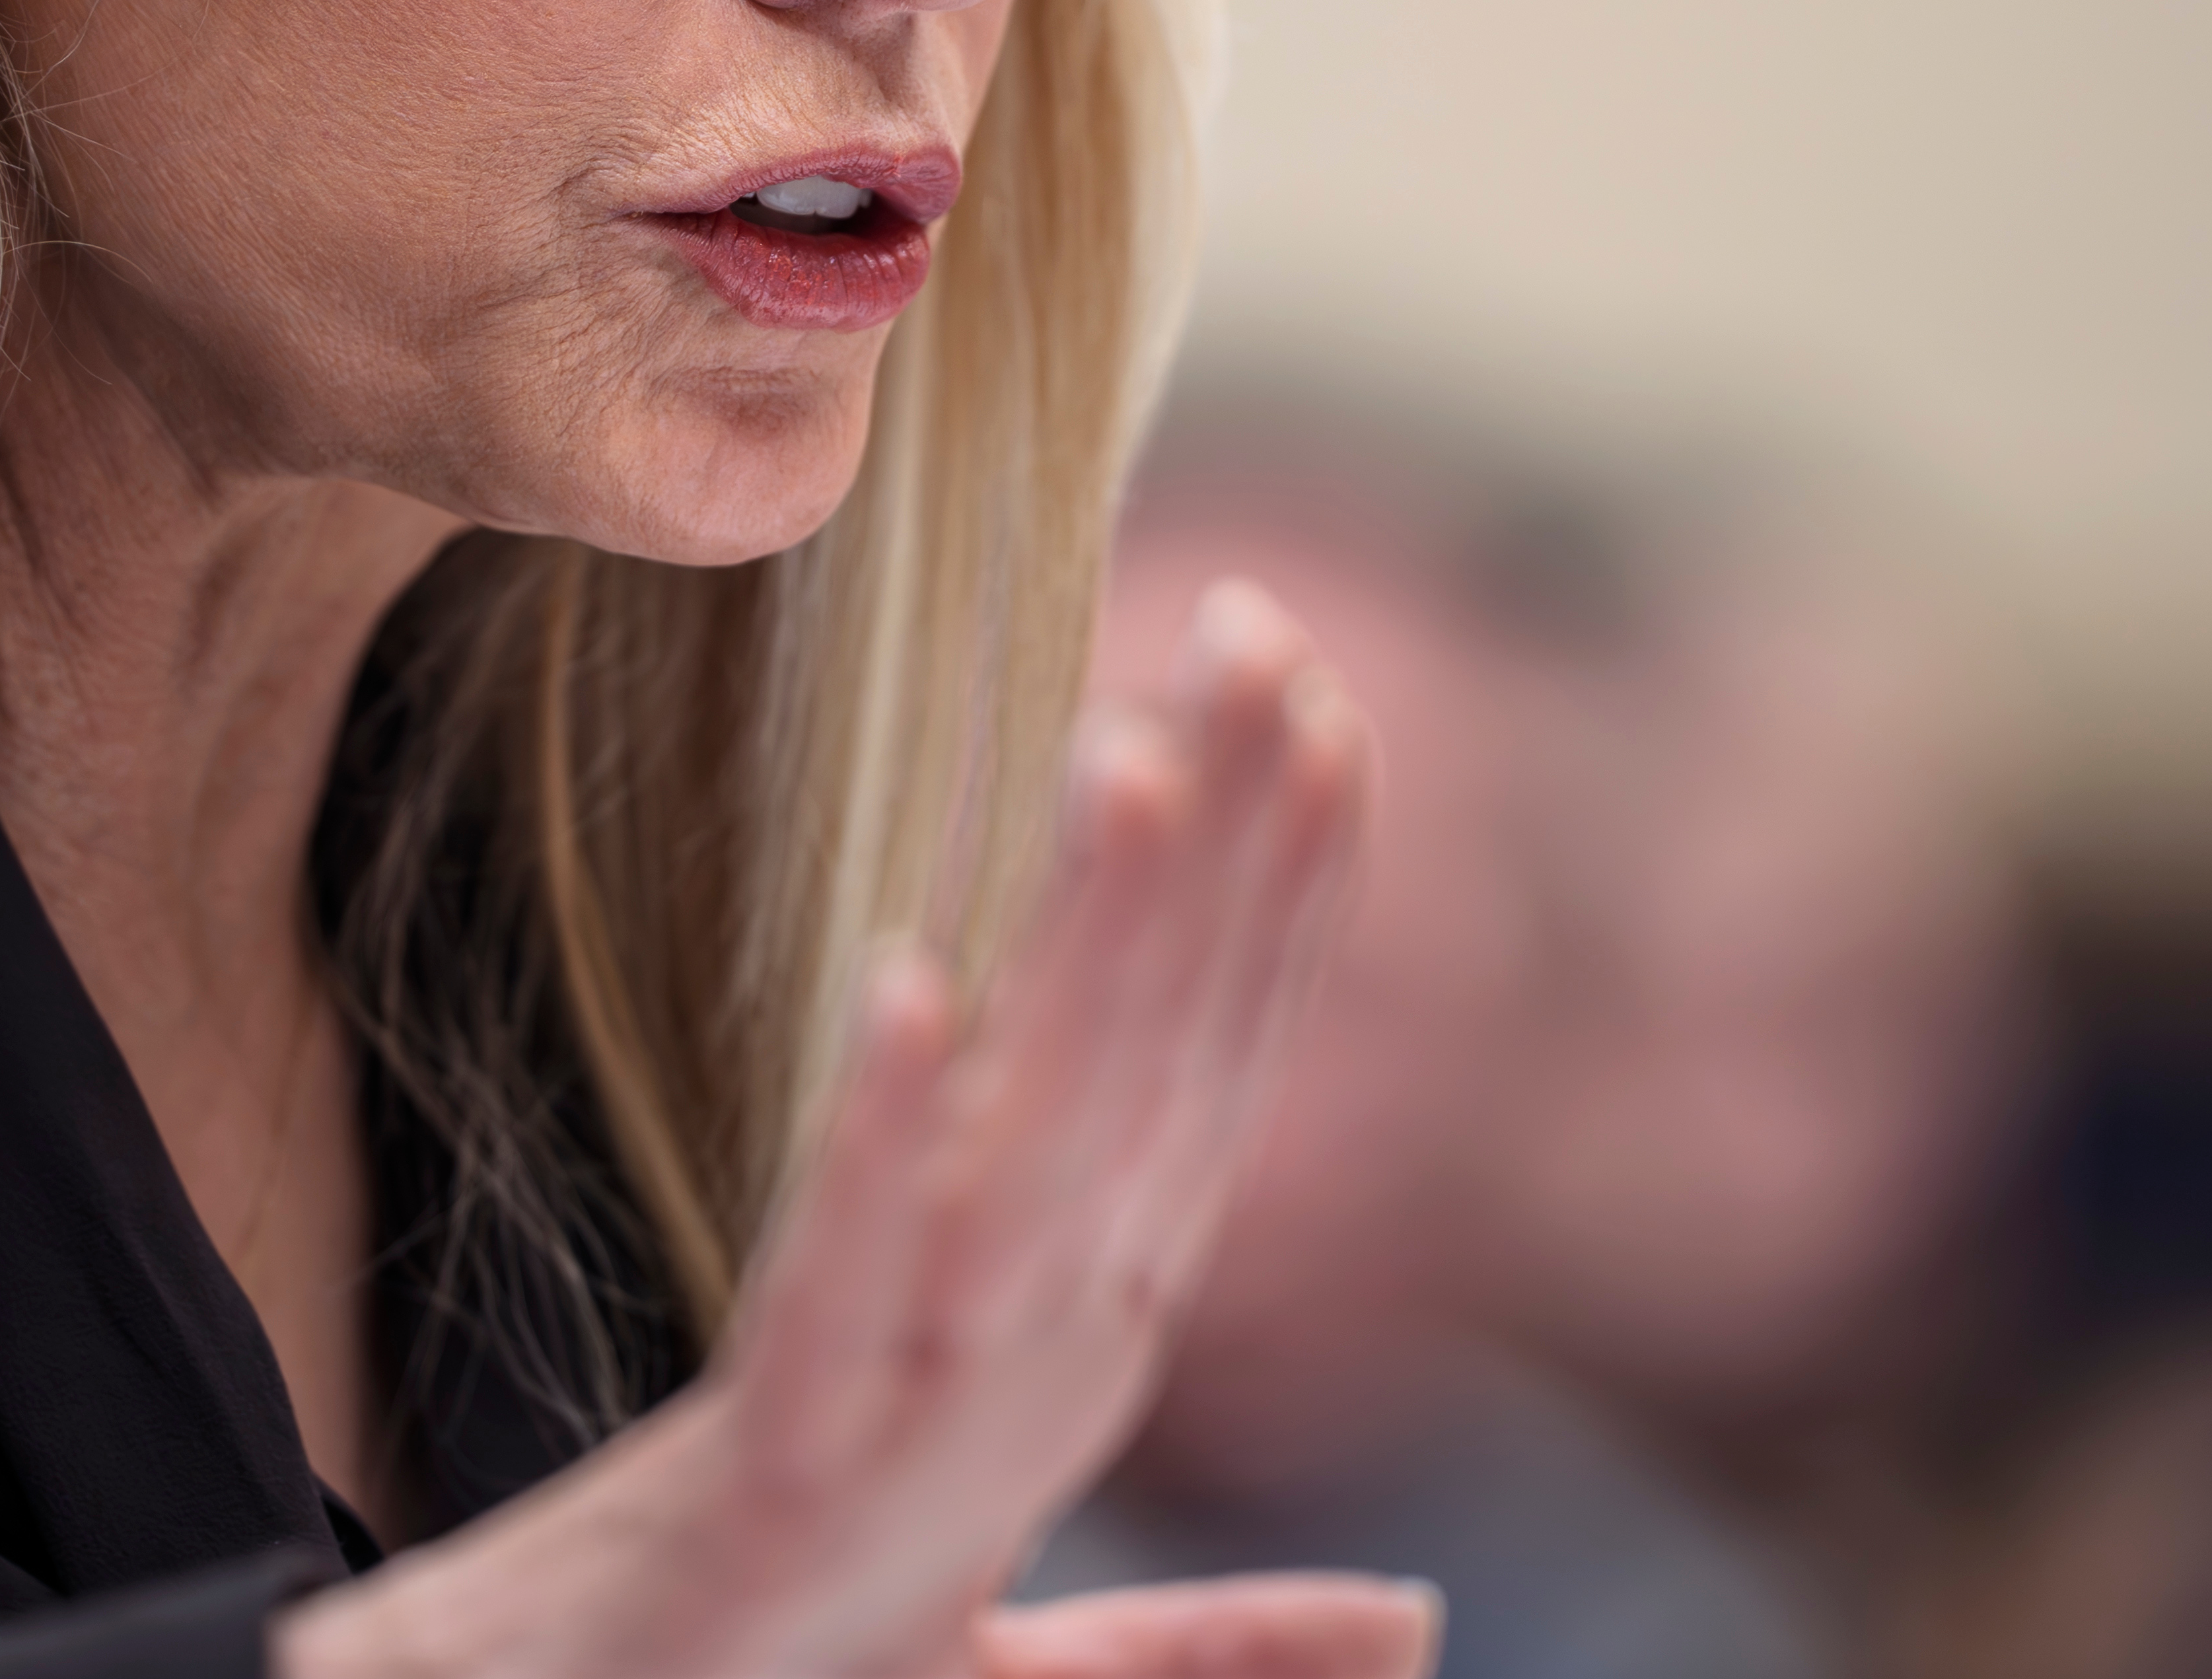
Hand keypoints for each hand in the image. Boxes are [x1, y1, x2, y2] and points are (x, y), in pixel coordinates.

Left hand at [277, 579, 1429, 1678]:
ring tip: (1135, 754)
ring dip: (1100, 955)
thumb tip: (1429, 1625)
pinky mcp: (782, 1480)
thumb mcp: (1025, 1653)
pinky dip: (888, 1139)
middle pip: (1163, 1075)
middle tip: (1269, 635)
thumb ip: (1224, 1635)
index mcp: (1091, 1362)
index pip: (1216, 1082)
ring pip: (1044, 1155)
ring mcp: (926, 1427)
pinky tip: (915, 986)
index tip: (1322, 711)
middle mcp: (1045, 1374)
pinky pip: (844, 1283)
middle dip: (1228, 853)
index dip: (1282, 900)